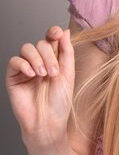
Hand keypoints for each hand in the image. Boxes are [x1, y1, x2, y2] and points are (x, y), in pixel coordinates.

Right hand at [5, 26, 74, 147]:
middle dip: (48, 55)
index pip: (51, 39)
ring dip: (37, 59)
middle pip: (40, 43)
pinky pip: (14, 61)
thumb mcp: (68, 74)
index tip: (56, 33)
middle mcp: (39, 61)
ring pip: (27, 48)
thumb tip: (65, 31)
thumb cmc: (59, 102)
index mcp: (54, 59)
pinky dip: (23, 64)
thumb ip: (66, 52)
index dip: (52, 32)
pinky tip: (31, 74)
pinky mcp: (13, 77)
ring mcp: (26, 68)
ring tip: (43, 75)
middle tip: (53, 73)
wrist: (48, 123)